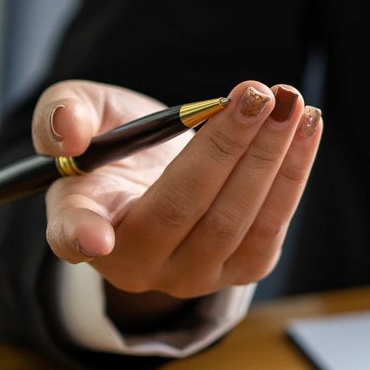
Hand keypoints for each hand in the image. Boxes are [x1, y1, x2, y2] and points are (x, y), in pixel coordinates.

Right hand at [34, 78, 323, 328]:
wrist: (169, 172)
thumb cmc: (121, 143)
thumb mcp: (87, 114)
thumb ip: (63, 114)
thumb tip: (67, 131)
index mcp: (81, 224)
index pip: (74, 235)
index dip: (82, 234)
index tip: (94, 237)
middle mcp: (136, 264)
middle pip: (181, 209)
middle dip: (225, 146)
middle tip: (256, 94)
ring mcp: (191, 275)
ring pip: (235, 219)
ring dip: (270, 155)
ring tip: (289, 101)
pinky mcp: (241, 270)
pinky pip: (271, 225)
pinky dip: (292, 172)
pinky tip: (306, 126)